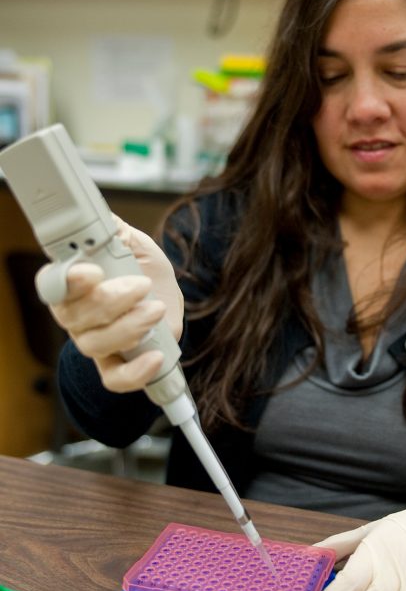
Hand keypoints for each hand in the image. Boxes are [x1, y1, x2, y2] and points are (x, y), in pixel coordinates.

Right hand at [47, 217, 183, 393]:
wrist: (166, 306)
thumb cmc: (145, 274)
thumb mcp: (135, 245)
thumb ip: (115, 231)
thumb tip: (97, 211)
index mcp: (74, 283)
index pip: (53, 283)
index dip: (68, 280)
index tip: (92, 272)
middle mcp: (76, 315)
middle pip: (77, 315)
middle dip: (113, 299)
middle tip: (141, 285)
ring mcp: (93, 342)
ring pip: (96, 344)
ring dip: (129, 327)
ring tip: (155, 310)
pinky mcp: (114, 366)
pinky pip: (115, 379)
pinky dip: (136, 371)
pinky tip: (155, 355)